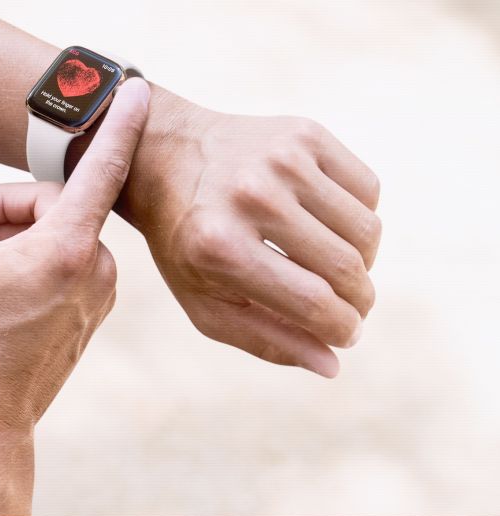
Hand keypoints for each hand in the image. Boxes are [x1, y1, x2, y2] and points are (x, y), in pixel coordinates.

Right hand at [0, 78, 150, 515]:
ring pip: (54, 236)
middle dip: (3, 210)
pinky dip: (27, 263)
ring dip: (11, 238)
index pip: (100, 168)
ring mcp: (97, 295)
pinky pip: (61, 266)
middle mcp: (96, 269)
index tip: (139, 90)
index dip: (118, 123)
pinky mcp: (88, 315)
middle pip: (52, 205)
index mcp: (67, 248)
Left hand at [120, 90, 380, 377]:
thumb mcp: (206, 302)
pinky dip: (360, 217)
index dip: (343, 329)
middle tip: (351, 307)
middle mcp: (252, 196)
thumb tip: (332, 364)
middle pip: (347, 268)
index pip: (314, 304)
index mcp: (220, 247)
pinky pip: (368, 190)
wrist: (166, 158)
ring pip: (367, 230)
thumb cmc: (187, 245)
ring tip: (337, 269)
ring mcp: (281, 158)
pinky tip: (328, 226)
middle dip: (360, 301)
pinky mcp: (305, 132)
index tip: (346, 334)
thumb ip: (266, 339)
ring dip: (364, 262)